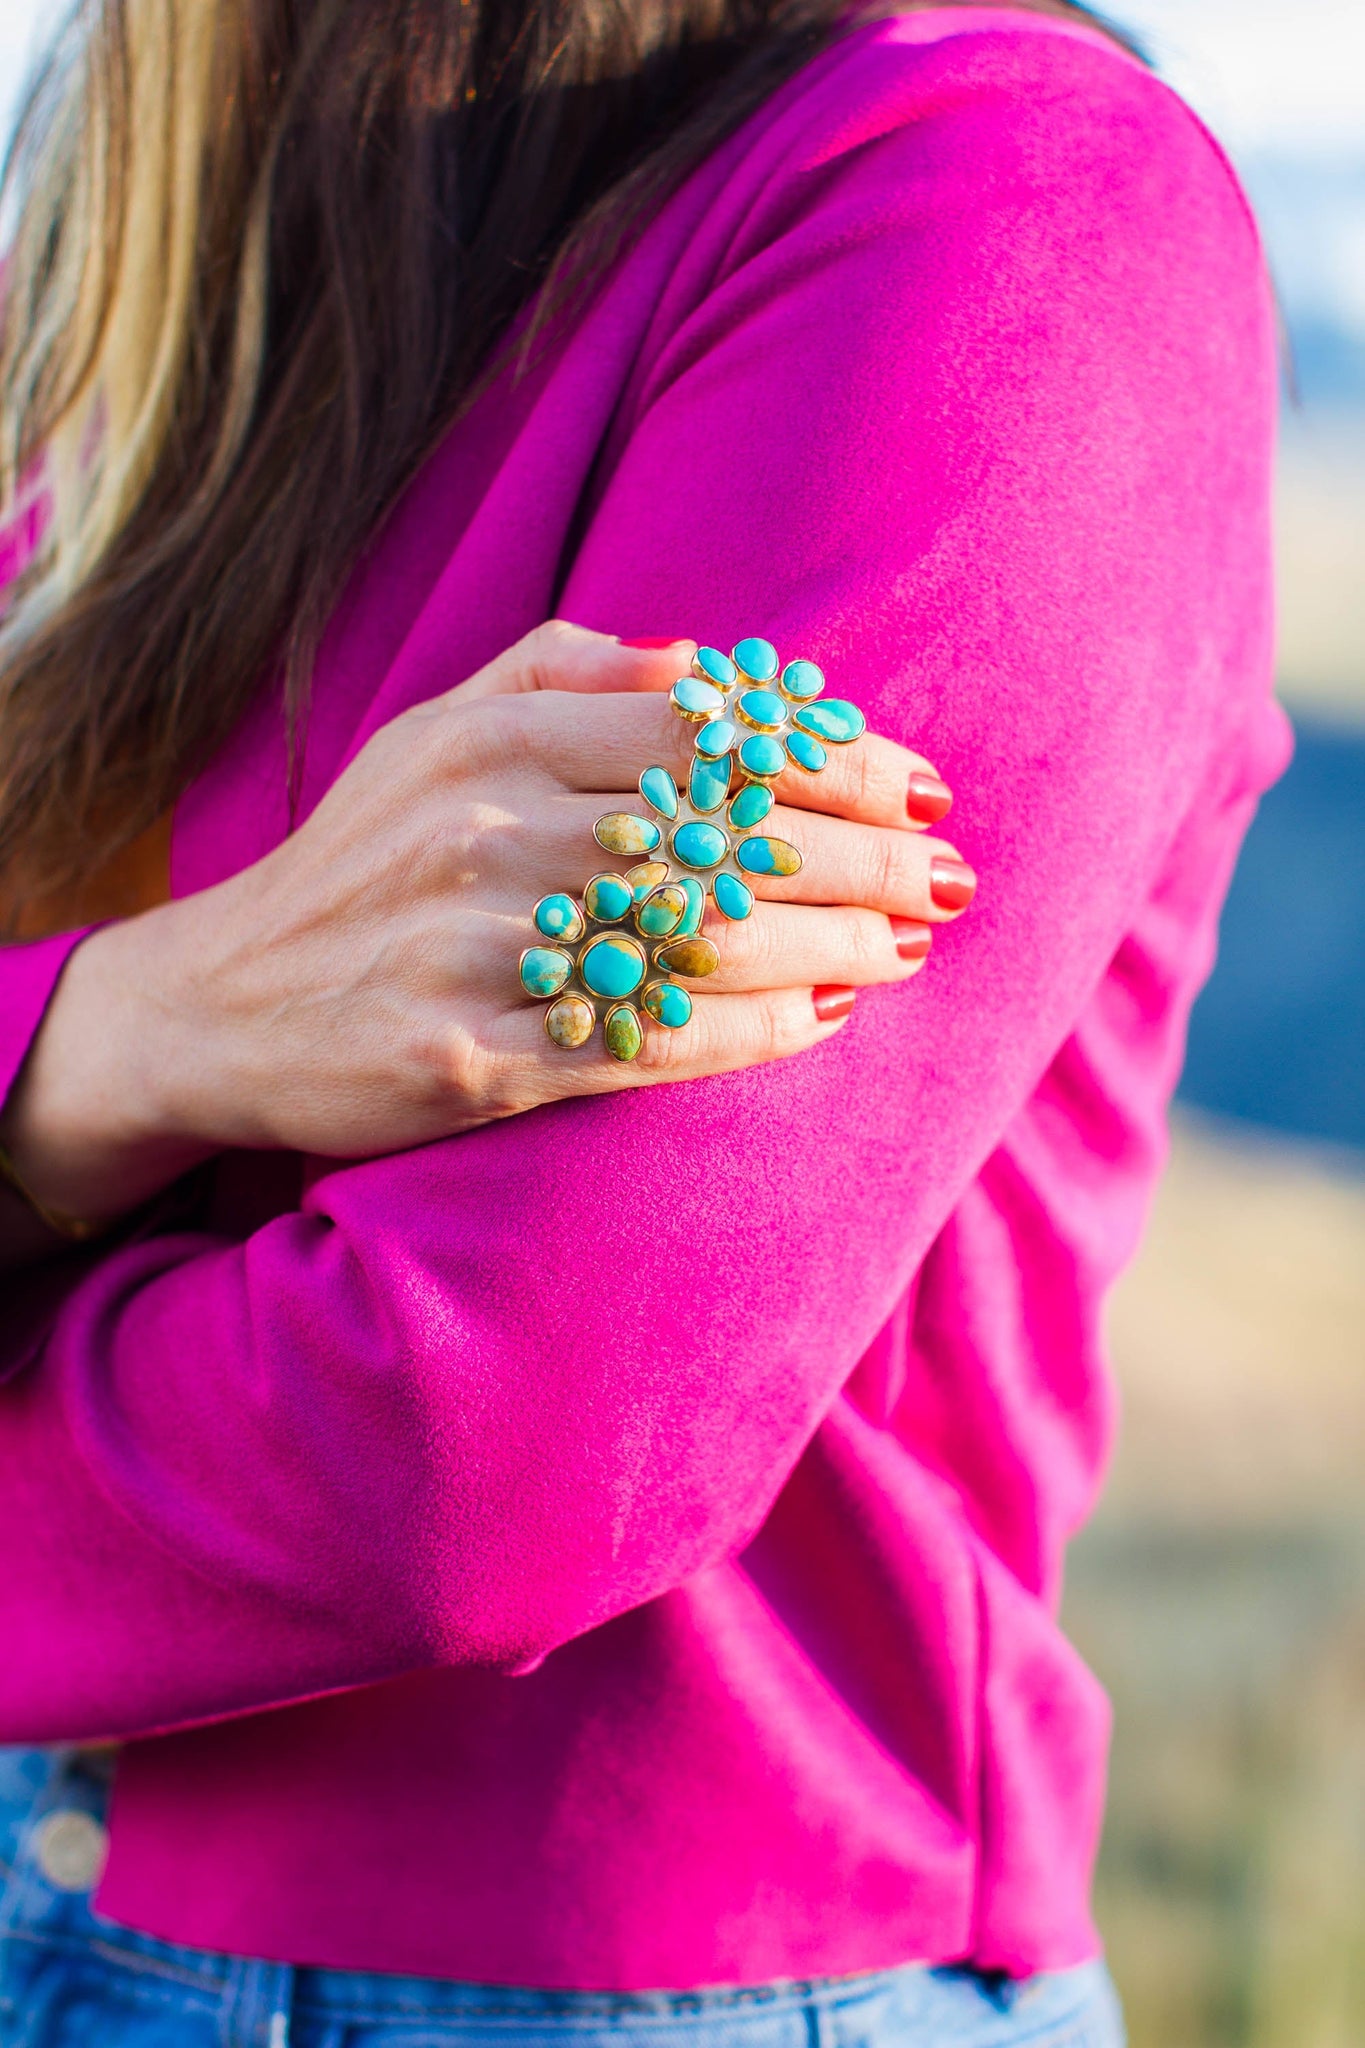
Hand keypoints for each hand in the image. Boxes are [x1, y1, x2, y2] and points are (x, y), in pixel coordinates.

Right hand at [1, 624, 973, 1229]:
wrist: (216, 1005)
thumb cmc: (357, 862)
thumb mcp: (431, 733)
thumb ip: (560, 674)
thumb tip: (707, 665)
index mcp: (492, 740)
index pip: (708, 736)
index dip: (833, 760)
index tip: (918, 782)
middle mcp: (487, 833)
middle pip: (726, 833)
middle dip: (865, 854)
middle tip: (949, 873)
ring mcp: (476, 950)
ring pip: (703, 938)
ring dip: (832, 943)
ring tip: (909, 946)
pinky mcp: (468, 1059)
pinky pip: (645, 1042)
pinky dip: (750, 1032)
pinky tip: (820, 1018)